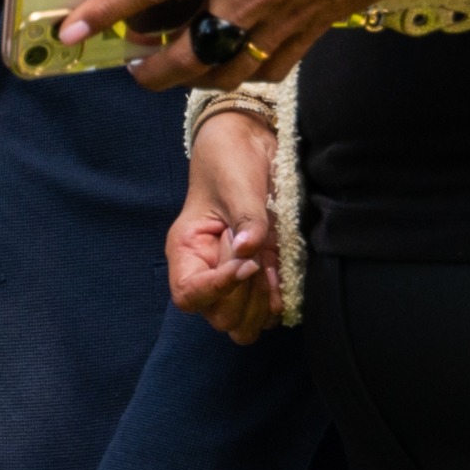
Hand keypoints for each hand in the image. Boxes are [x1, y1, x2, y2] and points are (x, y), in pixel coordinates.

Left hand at [71, 0, 465, 89]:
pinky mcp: (310, 35)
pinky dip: (236, 74)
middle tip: (127, 62)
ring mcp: (281, 21)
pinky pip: (262, 71)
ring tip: (167, 67)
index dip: (107, 9)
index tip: (73, 28)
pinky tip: (225, 59)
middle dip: (144, 69)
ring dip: (185, 78)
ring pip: (218, 72)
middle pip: (180, 53)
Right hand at [171, 110, 283, 343]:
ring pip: (239, 324)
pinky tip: (283, 278)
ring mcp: (231, 278)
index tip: (247, 265)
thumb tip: (249, 251)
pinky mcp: (257, 276)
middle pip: (217, 316)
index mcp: (187, 251)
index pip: (189, 295)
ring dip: (260, 308)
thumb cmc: (230, 161)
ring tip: (271, 273)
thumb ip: (246, 220)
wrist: (249, 145)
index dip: (218, 289)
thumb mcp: (236, 186)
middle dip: (244, 298)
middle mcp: (205, 271)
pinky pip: (264, 312)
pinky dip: (276, 305)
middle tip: (261, 265)